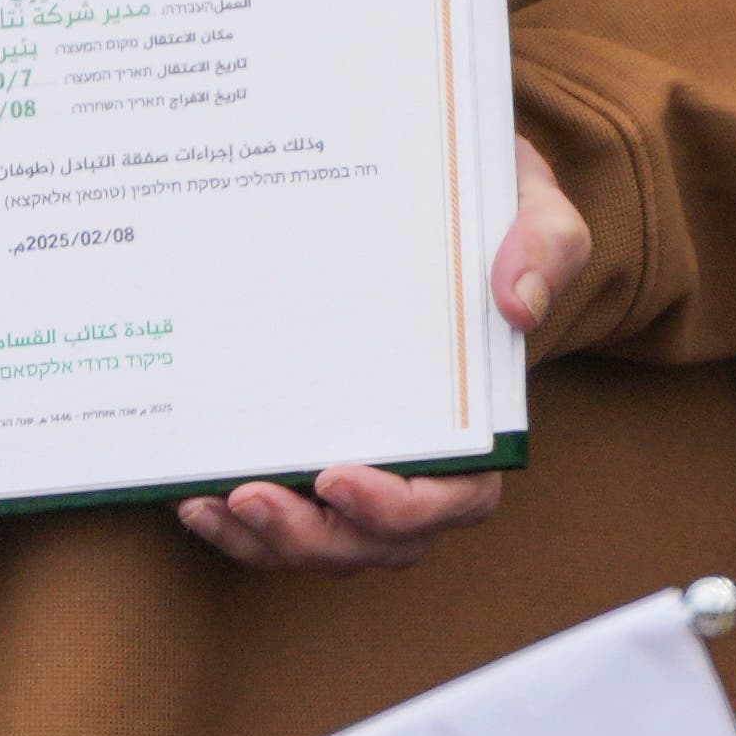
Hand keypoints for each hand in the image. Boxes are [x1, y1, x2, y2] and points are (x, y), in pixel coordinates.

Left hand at [171, 137, 589, 571]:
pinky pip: (284, 509)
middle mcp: (423, 458)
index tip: (340, 476)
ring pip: (323, 539)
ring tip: (211, 504)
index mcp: (482, 422)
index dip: (400, 508)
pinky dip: (240, 522)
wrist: (442, 195)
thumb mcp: (537, 211)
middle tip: (253, 496)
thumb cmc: (495, 214)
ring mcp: (365, 459)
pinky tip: (193, 496)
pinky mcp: (313, 445)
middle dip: (314, 535)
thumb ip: (543, 249)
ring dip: (267, 539)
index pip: (457, 498)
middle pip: (377, 540)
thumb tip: (517, 305)